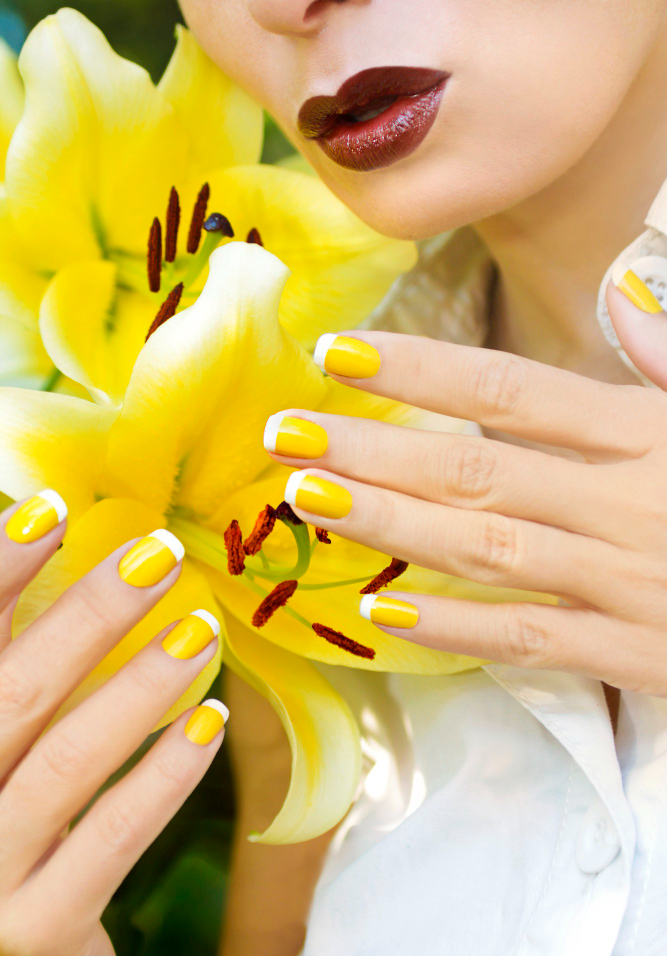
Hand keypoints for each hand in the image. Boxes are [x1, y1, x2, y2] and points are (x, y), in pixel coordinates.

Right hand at [0, 500, 224, 955]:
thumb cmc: (2, 840)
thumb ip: (17, 672)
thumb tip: (59, 559)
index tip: (50, 507)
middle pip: (14, 692)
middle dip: (87, 614)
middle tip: (156, 553)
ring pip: (66, 761)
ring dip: (140, 685)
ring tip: (200, 628)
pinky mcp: (34, 935)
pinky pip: (110, 839)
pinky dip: (163, 775)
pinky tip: (211, 722)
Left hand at [266, 280, 666, 694]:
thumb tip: (626, 294)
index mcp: (646, 432)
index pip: (511, 391)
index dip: (420, 370)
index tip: (339, 354)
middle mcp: (626, 499)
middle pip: (477, 468)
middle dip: (374, 448)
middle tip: (285, 433)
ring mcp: (626, 579)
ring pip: (486, 548)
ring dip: (391, 523)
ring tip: (311, 500)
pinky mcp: (636, 654)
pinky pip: (530, 641)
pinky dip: (456, 629)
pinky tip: (383, 609)